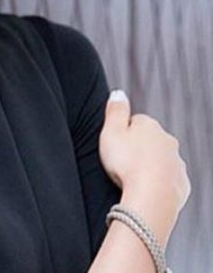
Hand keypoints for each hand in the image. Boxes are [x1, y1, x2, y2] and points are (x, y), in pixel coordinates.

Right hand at [99, 89, 190, 244]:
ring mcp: (177, 163)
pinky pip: (168, 180)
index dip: (122, 133)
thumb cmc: (126, 164)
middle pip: (149, 140)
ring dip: (148, 165)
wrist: (151, 197)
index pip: (135, 122)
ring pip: (160, 159)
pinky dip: (158, 182)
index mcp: (150, 126)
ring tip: (131, 177)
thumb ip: (115, 110)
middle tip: (120, 162)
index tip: (113, 145)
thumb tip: (118, 93)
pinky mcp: (181, 183)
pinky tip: (145, 189)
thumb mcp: (110, 132)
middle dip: (137, 148)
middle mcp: (168, 141)